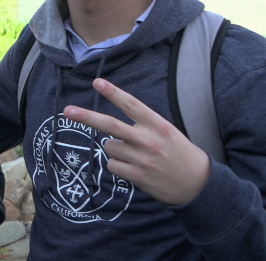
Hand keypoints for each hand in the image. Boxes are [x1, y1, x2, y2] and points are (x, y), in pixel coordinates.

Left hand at [62, 78, 210, 205]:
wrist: (198, 184)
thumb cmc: (178, 153)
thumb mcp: (166, 131)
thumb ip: (142, 124)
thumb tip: (109, 128)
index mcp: (157, 125)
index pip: (131, 104)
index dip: (113, 92)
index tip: (96, 81)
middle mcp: (148, 140)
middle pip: (110, 125)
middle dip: (86, 117)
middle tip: (67, 110)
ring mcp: (142, 159)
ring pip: (109, 147)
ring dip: (115, 149)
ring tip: (134, 155)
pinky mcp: (138, 176)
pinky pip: (112, 166)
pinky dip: (117, 166)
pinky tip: (133, 168)